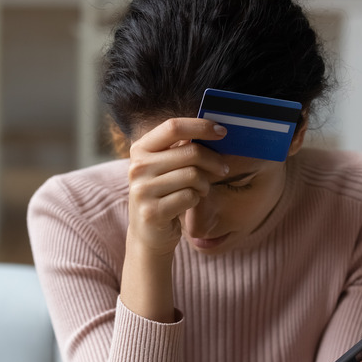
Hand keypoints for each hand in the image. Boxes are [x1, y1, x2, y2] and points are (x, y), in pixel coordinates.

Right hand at [126, 118, 228, 256]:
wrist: (148, 234)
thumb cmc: (164, 194)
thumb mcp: (166, 167)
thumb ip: (181, 147)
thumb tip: (214, 129)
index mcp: (140, 149)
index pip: (173, 127)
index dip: (201, 126)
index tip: (222, 132)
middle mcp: (137, 167)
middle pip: (190, 152)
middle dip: (214, 160)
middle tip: (223, 169)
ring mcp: (142, 190)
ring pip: (193, 175)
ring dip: (205, 184)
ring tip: (202, 190)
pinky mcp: (152, 212)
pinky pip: (190, 196)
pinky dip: (197, 199)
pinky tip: (191, 202)